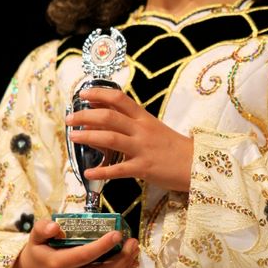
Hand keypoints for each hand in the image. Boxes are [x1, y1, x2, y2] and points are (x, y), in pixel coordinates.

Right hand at [0, 218, 138, 267]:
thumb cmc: (37, 252)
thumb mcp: (34, 237)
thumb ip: (42, 228)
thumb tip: (55, 225)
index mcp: (57, 264)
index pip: (83, 256)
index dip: (102, 246)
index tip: (117, 233)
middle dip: (121, 258)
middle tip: (133, 241)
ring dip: (124, 266)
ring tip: (135, 249)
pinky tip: (131, 261)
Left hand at [66, 87, 193, 192]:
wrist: (197, 164)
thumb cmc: (173, 146)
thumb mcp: (153, 128)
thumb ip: (131, 123)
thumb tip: (103, 118)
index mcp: (144, 118)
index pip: (119, 99)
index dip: (98, 94)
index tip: (82, 94)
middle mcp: (142, 130)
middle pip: (109, 117)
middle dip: (85, 116)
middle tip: (69, 119)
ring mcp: (142, 149)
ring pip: (110, 139)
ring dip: (88, 136)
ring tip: (73, 137)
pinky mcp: (144, 168)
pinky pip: (118, 169)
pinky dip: (101, 171)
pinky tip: (88, 173)